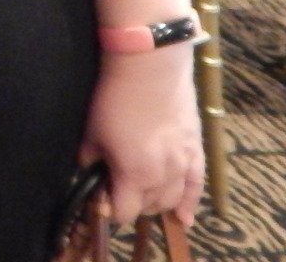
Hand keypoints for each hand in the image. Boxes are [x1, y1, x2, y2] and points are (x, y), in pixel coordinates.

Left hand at [79, 49, 202, 225]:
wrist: (150, 68)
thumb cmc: (115, 98)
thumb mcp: (92, 131)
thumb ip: (89, 160)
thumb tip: (87, 172)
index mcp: (135, 176)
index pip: (123, 213)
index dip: (109, 209)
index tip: (99, 197)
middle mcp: (163, 178)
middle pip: (147, 207)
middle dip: (131, 203)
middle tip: (118, 187)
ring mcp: (184, 165)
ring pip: (171, 200)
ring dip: (155, 202)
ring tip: (142, 193)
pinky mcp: (197, 151)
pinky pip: (197, 186)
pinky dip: (190, 203)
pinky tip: (184, 218)